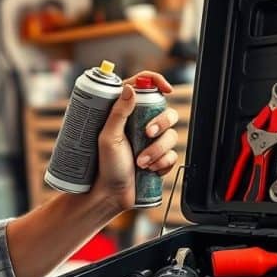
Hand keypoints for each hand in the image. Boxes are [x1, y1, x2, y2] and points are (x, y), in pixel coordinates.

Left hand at [93, 70, 180, 211]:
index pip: (145, 88)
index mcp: (127, 113)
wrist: (111, 194)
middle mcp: (142, 124)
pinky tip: (150, 170)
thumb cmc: (104, 166)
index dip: (158, 82)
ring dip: (157, 150)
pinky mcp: (160, 157)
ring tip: (141, 162)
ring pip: (172, 135)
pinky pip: (173, 154)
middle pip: (166, 111)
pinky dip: (162, 162)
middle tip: (147, 134)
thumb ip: (118, 112)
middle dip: (161, 124)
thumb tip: (129, 89)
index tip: (166, 88)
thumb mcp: (108, 137)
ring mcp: (153, 141)